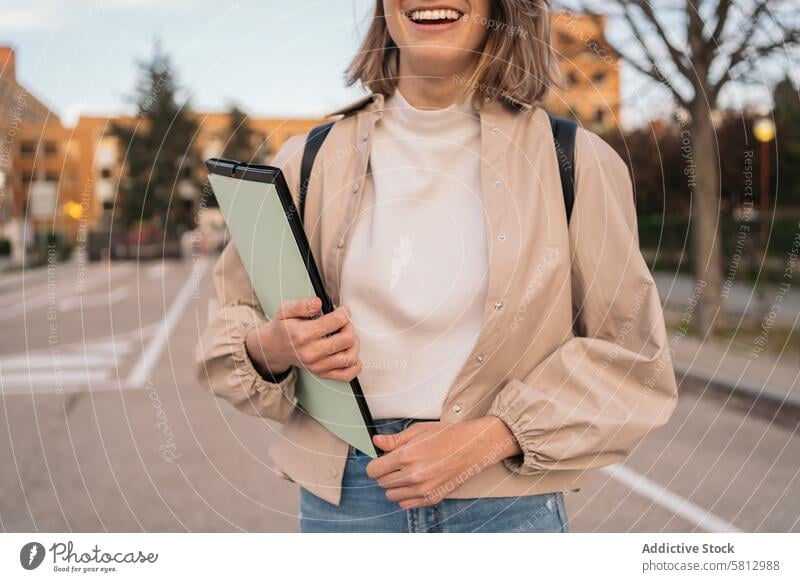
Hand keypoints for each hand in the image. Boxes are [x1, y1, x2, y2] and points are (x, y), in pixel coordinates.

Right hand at [245, 296, 361, 381]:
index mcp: (303, 334)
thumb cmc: (283, 328)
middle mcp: (311, 353)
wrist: (273, 348)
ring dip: (353, 345)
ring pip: (350, 357)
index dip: (343, 312)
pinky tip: (349, 353)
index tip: (341, 311)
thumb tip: (318, 303)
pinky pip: (346, 375)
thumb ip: (302, 305)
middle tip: (342, 324)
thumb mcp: (286, 310)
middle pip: (348, 339)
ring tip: (345, 337)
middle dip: (348, 327)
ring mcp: (317, 366)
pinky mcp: (322, 374)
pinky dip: (354, 366)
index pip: (337, 321)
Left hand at [365, 416, 520, 507]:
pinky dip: (406, 495)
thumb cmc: (447, 436)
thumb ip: (394, 440)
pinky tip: (414, 483)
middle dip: (386, 473)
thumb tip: (377, 442)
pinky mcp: (432, 499)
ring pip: (392, 496)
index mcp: (407, 457)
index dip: (375, 464)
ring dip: (395, 485)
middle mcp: (414, 476)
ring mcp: (423, 490)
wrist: (472, 447)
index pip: (374, 470)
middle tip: (397, 463)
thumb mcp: (418, 431)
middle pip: (382, 483)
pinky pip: (406, 504)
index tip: (380, 461)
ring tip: (407, 472)